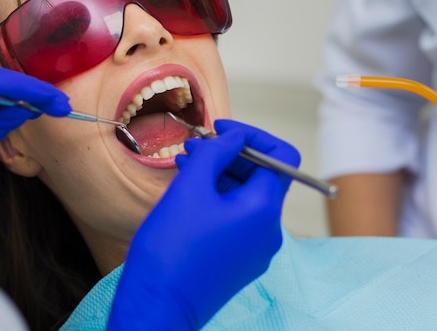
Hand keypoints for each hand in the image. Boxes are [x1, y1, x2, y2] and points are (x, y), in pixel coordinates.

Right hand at [108, 119, 300, 330]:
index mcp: (263, 210)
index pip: (280, 156)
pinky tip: (189, 192)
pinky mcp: (240, 260)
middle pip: (262, 176)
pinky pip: (236, 219)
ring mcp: (255, 249)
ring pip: (245, 197)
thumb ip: (217, 153)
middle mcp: (268, 231)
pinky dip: (217, 199)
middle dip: (230, 155)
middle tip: (194, 148)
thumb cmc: (171, 249)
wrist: (156, 306)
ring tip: (185, 166)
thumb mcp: (191, 187)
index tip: (221, 131)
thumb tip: (234, 138)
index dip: (252, 136)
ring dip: (220, 176)